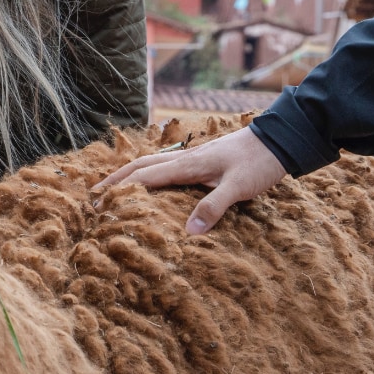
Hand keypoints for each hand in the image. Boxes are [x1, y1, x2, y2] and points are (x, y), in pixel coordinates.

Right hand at [93, 127, 288, 234]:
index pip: (144, 177)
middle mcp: (184, 158)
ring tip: (113, 185)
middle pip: (140, 165)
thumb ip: (213, 207)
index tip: (99, 201)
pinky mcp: (201, 158)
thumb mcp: (238, 188)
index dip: (120, 189)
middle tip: (94, 193)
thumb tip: (188, 232)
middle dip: (115, 179)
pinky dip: (148, 171)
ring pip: (151, 162)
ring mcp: (191, 157)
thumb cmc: (259, 164)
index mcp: (187, 165)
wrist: (279, 140)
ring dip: (129, 173)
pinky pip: (165, 164)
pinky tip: (150, 179)